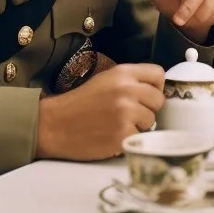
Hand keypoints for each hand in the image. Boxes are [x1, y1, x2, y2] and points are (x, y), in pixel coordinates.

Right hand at [36, 64, 164, 160]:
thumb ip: (130, 81)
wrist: (54, 125)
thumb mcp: (105, 80)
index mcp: (123, 73)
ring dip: (138, 125)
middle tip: (129, 114)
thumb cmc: (79, 103)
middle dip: (148, 108)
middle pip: (158, 100)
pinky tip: (112, 136)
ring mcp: (126, 113)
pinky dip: (128, 139)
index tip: (146, 96)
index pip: (158, 74)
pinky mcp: (123, 135)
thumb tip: (155, 90)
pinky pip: (139, 137)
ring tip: (118, 125)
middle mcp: (127, 90)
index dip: (155, 86)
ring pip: (151, 120)